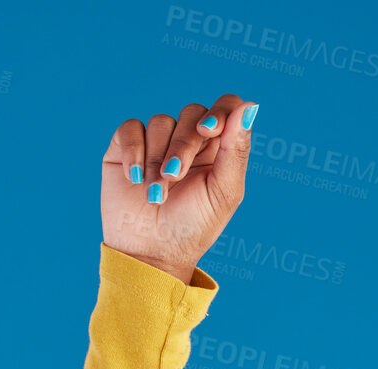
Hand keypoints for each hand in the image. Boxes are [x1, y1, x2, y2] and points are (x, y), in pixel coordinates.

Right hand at [100, 94, 257, 281]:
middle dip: (183, 146)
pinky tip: (135, 179)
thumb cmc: (192, 228)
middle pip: (191, 113)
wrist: (151, 254)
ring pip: (160, 122)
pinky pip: (131, 129)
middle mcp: (189, 140)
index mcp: (218, 149)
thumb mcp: (222, 193)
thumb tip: (250, 105)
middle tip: (174, 177)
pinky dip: (133, 152)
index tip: (208, 130)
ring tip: (155, 195)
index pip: (226, 107)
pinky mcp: (127, 147)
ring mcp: (157, 142)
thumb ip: (236, 150)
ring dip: (157, 159)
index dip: (219, 111)